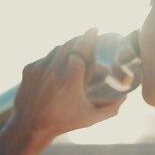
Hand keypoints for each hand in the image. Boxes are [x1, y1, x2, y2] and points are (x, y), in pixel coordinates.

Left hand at [4, 27, 126, 140]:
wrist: (30, 126)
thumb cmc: (63, 122)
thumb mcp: (90, 118)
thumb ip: (111, 109)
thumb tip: (125, 99)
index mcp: (71, 79)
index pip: (81, 48)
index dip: (89, 36)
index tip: (95, 28)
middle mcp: (54, 70)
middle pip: (69, 44)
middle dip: (80, 39)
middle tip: (88, 38)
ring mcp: (39, 68)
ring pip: (56, 49)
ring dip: (67, 48)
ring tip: (75, 50)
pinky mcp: (29, 69)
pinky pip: (45, 57)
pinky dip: (54, 58)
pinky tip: (60, 65)